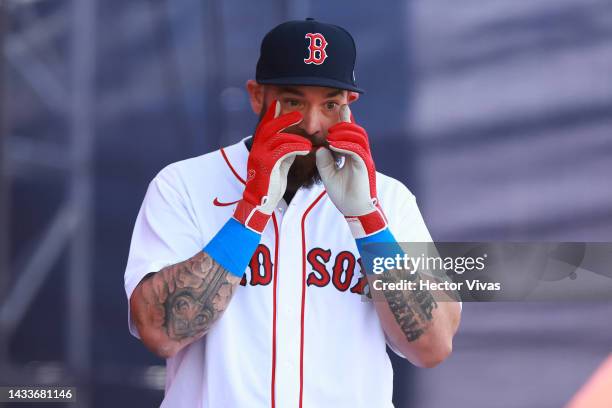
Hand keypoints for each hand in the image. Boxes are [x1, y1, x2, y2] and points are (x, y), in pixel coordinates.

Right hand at [234, 100, 311, 232]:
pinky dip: (296, 147)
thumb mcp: (277, 164)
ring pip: (277, 138)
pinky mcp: (266, 165)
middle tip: (298, 114)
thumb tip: (294, 143)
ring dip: (295, 137)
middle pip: (268, 126)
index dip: (271, 114)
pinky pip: (283, 150)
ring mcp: (259, 156)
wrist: (260, 203)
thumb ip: (283, 152)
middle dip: (283, 119)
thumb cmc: (270, 185)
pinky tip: (306, 149)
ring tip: (308, 142)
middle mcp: (256, 149)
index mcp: (258, 147)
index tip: (280, 104)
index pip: (264, 126)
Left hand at [315, 105, 386, 237]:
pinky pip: (357, 150)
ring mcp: (365, 159)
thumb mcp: (329, 176)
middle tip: (331, 125)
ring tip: (330, 135)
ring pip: (359, 137)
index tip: (340, 108)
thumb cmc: (345, 196)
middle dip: (345, 123)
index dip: (346, 121)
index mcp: (355, 155)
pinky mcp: (365, 166)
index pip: (351, 134)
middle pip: (357, 131)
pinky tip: (333, 144)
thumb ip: (324, 162)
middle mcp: (362, 155)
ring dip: (344, 133)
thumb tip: (320, 148)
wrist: (355, 211)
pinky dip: (345, 145)